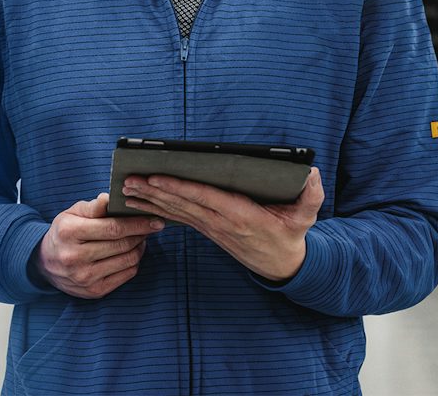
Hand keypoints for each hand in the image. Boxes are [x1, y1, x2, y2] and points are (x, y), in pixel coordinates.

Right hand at [36, 192, 161, 298]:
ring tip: (140, 237)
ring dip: (140, 247)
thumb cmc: (64, 232)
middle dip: (142, 234)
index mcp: (69, 232)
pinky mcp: (94, 291)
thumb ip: (93, 207)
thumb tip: (111, 199)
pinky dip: (134, 261)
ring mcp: (85, 278)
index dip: (137, 223)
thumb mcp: (72, 213)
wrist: (45, 262)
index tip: (154, 219)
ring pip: (127, 260)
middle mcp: (75, 257)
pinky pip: (126, 274)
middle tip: (151, 226)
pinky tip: (132, 251)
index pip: (112, 228)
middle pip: (122, 245)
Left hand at [120, 167, 323, 282]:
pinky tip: (143, 200)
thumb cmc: (292, 234)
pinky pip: (181, 217)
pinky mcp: (209, 230)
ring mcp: (213, 228)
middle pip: (183, 205)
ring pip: (177, 212)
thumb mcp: (307, 216)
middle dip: (154, 192)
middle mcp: (222, 223)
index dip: (180, 188)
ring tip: (126, 189)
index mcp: (242, 216)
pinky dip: (160, 207)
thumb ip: (311, 195)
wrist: (283, 266)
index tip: (157, 178)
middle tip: (128, 180)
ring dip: (150, 201)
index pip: (205, 199)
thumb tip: (311, 173)